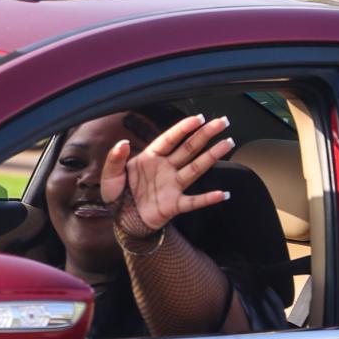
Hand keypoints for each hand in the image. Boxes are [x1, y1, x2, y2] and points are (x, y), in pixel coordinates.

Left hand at [99, 113, 234, 238]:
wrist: (122, 220)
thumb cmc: (117, 194)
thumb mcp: (110, 175)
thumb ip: (115, 159)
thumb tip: (122, 143)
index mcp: (150, 158)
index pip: (169, 140)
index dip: (183, 128)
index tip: (198, 118)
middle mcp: (165, 169)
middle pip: (188, 149)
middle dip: (205, 135)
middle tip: (222, 122)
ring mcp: (172, 186)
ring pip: (195, 169)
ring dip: (211, 157)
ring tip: (227, 144)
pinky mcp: (174, 205)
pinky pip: (194, 201)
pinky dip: (208, 198)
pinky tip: (222, 194)